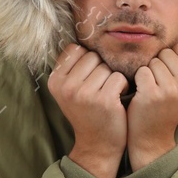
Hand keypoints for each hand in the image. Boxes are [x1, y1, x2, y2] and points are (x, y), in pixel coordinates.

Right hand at [47, 42, 127, 177]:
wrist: (97, 144)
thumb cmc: (87, 112)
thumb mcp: (69, 90)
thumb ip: (70, 66)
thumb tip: (81, 33)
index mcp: (55, 81)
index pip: (76, 50)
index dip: (87, 62)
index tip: (87, 80)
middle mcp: (66, 86)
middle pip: (93, 56)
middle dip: (100, 69)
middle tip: (98, 90)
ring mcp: (84, 94)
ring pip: (107, 67)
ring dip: (112, 79)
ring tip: (106, 95)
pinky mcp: (104, 100)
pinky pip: (119, 77)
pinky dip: (123, 86)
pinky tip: (116, 99)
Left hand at [127, 42, 177, 167]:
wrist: (153, 135)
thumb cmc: (171, 108)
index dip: (173, 57)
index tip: (171, 74)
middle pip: (166, 52)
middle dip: (160, 64)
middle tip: (160, 84)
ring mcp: (170, 90)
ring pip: (153, 61)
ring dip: (149, 72)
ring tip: (153, 89)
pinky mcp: (152, 94)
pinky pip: (142, 71)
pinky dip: (138, 79)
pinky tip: (143, 92)